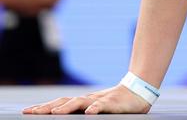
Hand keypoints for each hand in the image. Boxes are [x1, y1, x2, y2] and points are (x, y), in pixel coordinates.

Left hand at [22, 85, 151, 114]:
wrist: (138, 91)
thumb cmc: (116, 103)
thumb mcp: (97, 107)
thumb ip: (84, 110)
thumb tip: (64, 114)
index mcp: (83, 102)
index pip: (60, 103)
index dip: (44, 107)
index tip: (27, 112)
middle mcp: (88, 99)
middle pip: (65, 101)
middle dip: (47, 108)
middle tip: (31, 113)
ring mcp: (100, 100)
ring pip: (81, 102)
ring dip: (67, 107)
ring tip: (56, 113)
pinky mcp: (113, 103)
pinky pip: (103, 105)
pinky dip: (96, 108)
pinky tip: (90, 113)